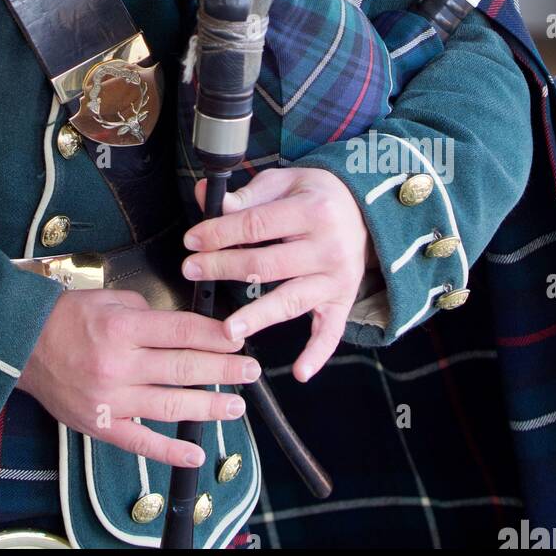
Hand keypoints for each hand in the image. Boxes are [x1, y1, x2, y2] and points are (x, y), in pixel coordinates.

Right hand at [17, 288, 261, 467]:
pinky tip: (196, 452)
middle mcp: (119, 364)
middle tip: (251, 371)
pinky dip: (170, 451)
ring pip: (170, 406)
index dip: (215, 336)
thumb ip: (144, 310)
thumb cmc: (65, 319)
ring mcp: (111, 399)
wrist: (20, 347)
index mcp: (122, 327)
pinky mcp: (102, 425)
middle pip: (183, 368)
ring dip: (208, 407)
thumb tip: (179, 327)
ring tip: (236, 406)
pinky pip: (141, 443)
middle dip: (223, 369)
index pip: (181, 332)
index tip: (238, 338)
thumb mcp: (105, 298)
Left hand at [184, 167, 376, 382]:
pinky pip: (331, 332)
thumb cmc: (315, 195)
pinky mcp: (343, 300)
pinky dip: (317, 354)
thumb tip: (206, 197)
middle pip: (267, 264)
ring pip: (291, 300)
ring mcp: (336, 278)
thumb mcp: (284, 182)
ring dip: (258, 316)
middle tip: (191, 271)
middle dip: (224, 267)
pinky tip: (300, 372)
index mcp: (312, 211)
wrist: (363, 210)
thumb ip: (246, 195)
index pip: (256, 225)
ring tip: (228, 330)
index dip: (220, 233)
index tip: (191, 240)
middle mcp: (328, 247)